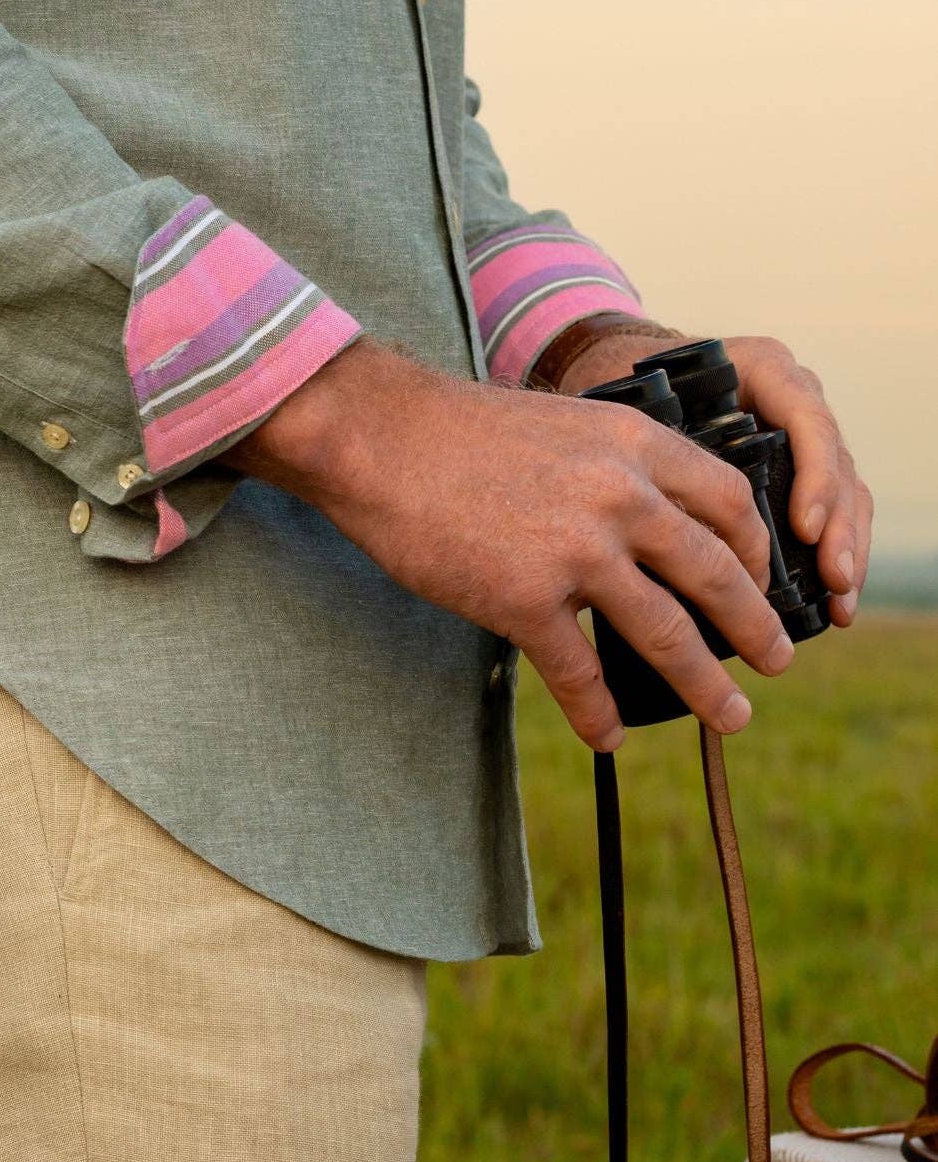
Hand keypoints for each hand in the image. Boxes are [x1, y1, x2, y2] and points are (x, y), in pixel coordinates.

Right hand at [222, 336, 795, 748]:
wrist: (382, 438)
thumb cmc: (461, 431)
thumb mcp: (564, 424)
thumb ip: (614, 466)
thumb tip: (649, 519)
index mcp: (635, 444)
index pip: (731, 501)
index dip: (756, 550)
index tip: (760, 580)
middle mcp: (621, 497)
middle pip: (715, 574)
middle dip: (755, 627)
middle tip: (779, 661)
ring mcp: (576, 552)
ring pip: (666, 632)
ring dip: (705, 684)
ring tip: (731, 717)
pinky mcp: (524, 599)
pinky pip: (579, 673)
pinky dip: (599, 713)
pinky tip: (609, 736)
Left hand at [557, 327, 872, 626]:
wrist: (623, 368)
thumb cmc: (625, 381)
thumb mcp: (638, 403)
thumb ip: (661, 448)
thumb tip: (666, 523)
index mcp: (762, 369)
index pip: (806, 421)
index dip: (814, 477)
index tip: (804, 529)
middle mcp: (793, 397)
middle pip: (835, 463)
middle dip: (839, 527)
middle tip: (834, 579)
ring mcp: (803, 432)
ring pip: (844, 490)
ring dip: (847, 548)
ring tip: (840, 601)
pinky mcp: (800, 467)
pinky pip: (831, 507)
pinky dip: (833, 551)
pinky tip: (833, 598)